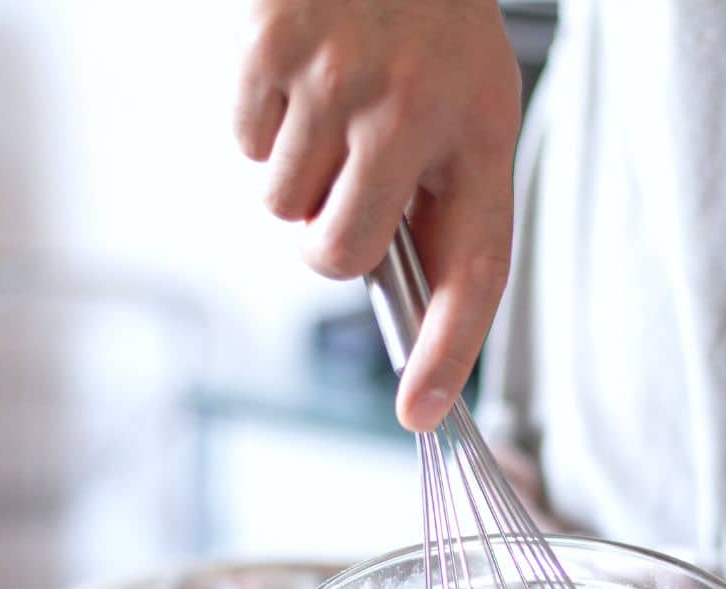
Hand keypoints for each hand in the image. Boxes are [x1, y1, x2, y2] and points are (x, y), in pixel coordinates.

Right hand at [234, 0, 521, 430]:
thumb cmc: (425, 22)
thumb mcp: (465, 101)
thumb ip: (437, 196)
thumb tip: (393, 291)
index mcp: (481, 132)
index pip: (474, 270)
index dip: (448, 350)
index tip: (420, 413)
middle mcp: (415, 108)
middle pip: (338, 256)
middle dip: (324, 241)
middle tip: (340, 185)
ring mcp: (340, 77)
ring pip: (282, 204)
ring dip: (293, 173)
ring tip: (328, 101)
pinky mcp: (273, 46)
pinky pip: (244, 145)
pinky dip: (260, 124)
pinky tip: (296, 72)